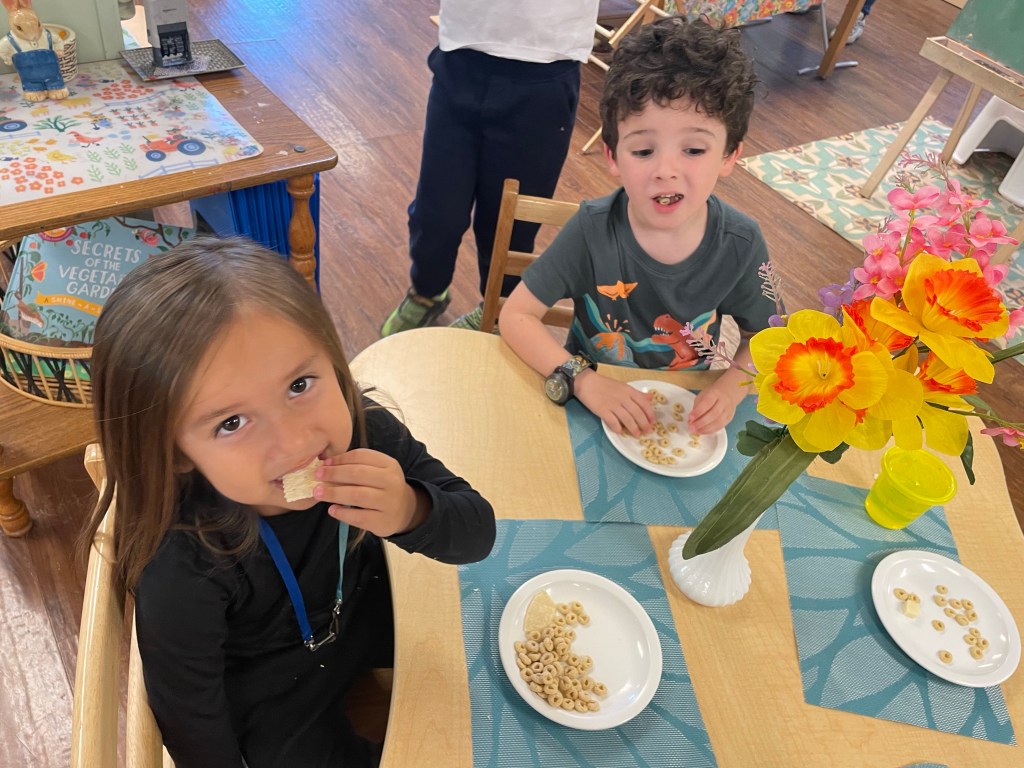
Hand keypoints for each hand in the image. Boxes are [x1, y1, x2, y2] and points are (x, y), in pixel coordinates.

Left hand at [314, 448, 428, 535]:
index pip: (361, 456)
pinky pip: (358, 516)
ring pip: (357, 495)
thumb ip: (356, 466)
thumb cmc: (382, 488)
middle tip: (317, 476)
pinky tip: (332, 510)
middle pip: (357, 474)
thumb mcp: (377, 472)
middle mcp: (391, 481)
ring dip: (334, 493)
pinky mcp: (383, 521)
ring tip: (318, 493)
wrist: (404, 511)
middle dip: (334, 474)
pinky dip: (342, 513)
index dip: (340, 458)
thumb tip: (326, 464)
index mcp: (389, 464)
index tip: (324, 463)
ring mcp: (389, 502)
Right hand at [574, 371, 655, 436]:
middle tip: (647, 431)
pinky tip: (620, 431)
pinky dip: (617, 428)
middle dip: (644, 424)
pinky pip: (612, 421)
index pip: (643, 403)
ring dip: (633, 428)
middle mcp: (622, 397)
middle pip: (637, 413)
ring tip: (636, 434)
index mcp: (628, 390)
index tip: (653, 422)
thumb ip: (637, 393)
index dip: (650, 414)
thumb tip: (651, 397)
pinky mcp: (602, 410)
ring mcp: (612, 404)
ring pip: (627, 418)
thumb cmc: (605, 384)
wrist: (586, 382)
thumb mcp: (623, 385)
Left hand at [688, 382, 741, 434]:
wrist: (728, 392)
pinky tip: (703, 431)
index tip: (690, 418)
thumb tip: (691, 420)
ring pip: (718, 422)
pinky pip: (720, 426)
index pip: (707, 403)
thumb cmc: (712, 394)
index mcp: (715, 393)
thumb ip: (697, 407)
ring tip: (696, 431)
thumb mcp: (702, 396)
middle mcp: (723, 402)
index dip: (698, 411)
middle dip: (701, 423)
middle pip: (714, 414)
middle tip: (691, 427)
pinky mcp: (729, 418)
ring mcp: (728, 411)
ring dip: (705, 429)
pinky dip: (710, 431)